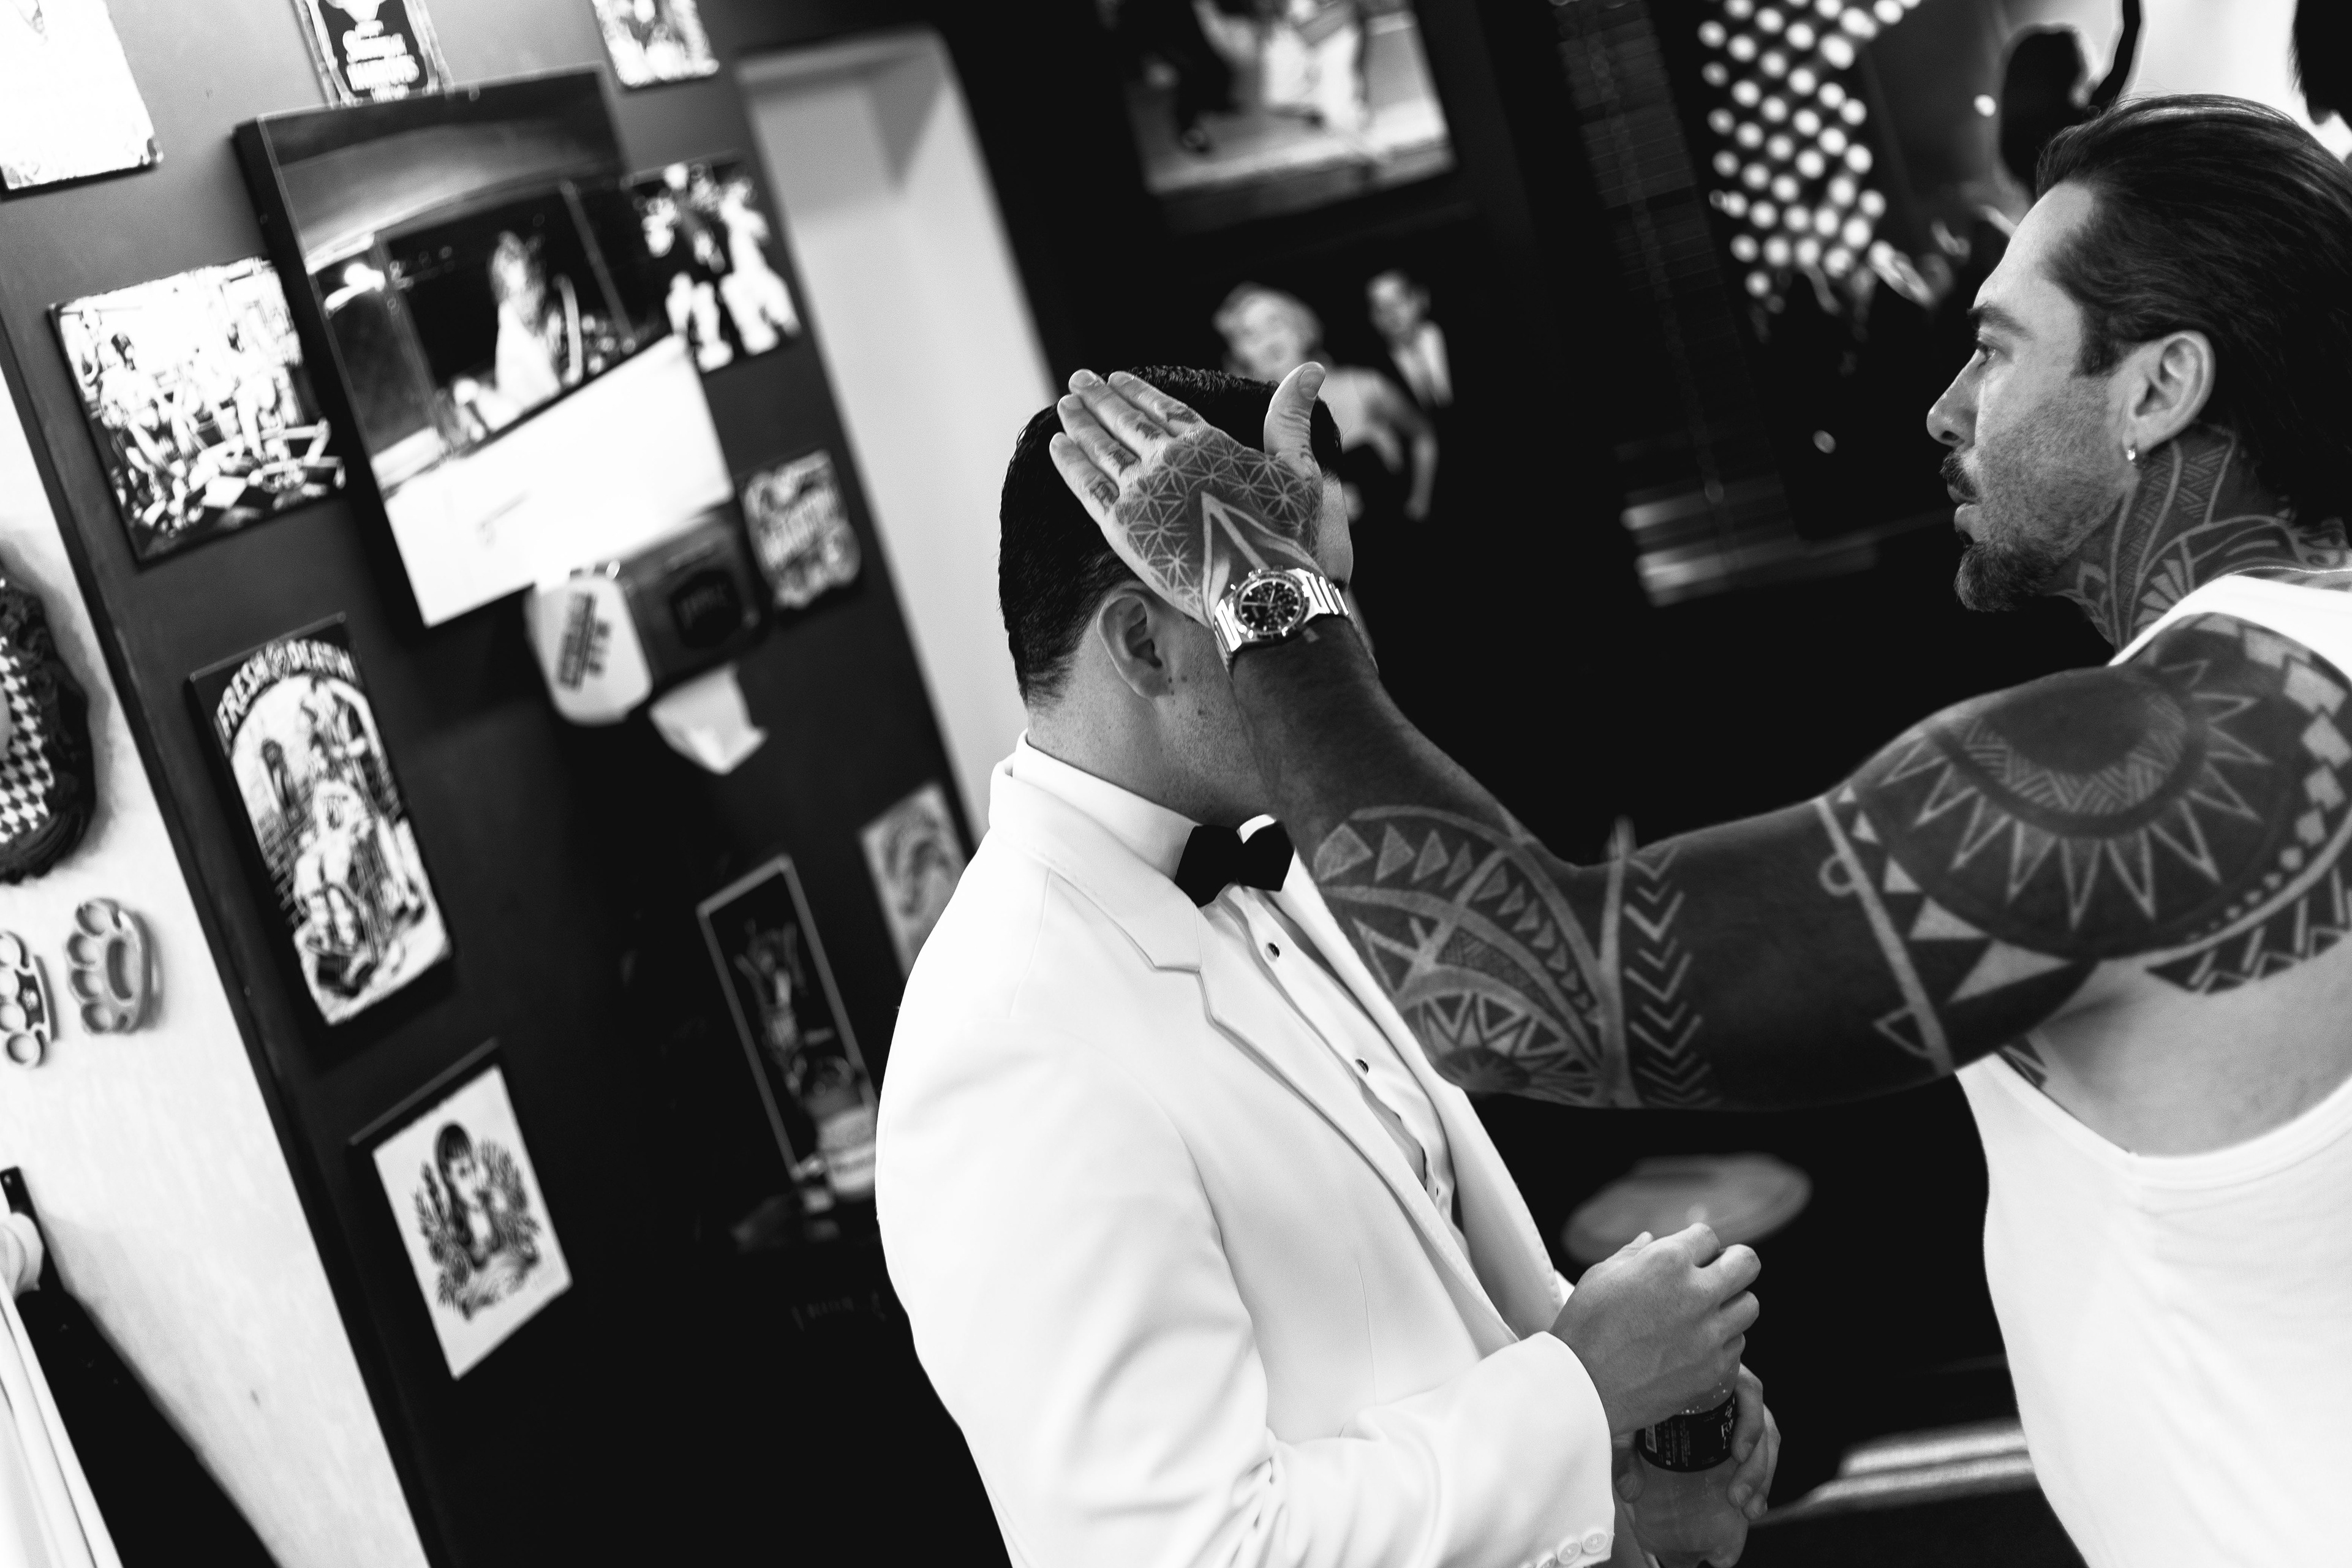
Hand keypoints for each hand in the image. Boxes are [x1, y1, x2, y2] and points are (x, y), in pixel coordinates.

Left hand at [1049, 365, 1327, 624]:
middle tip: (1079, 379)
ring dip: (1080, 422)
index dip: (1138, 391)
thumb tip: (1312, 367)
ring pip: (1102, 447)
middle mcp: (1168, 459)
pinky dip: (1070, 463)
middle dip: (1100, 397)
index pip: (1163, 408)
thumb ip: (1290, 418)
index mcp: (1206, 443)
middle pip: (1126, 420)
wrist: (1257, 588)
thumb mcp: (1298, 469)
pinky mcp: (1121, 524)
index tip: (1117, 377)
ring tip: (1064, 404)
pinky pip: (1087, 486)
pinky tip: (1057, 445)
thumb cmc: (1285, 534)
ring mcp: (1141, 490)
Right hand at [1549, 1224, 1760, 1434]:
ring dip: (1731, 1303)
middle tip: (1716, 1273)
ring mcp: (1710, 1334)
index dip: (1696, 1245)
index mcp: (1667, 1262)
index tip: (1689, 1257)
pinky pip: (1738, 1344)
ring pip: (1750, 1305)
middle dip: (1733, 1263)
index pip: (1708, 1235)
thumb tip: (1650, 1239)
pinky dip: (1723, 1340)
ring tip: (1708, 1311)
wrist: (1584, 1389)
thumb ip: (1633, 1254)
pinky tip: (1698, 1343)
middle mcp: (1697, 1294)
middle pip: (1747, 1263)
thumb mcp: (1601, 1276)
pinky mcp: (1714, 1368)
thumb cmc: (1585, 1328)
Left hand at [1613, 1368, 1777, 1567]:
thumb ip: (1625, 1447)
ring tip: (1749, 1511)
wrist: (1632, 1379)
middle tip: (1736, 1498)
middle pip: (1761, 1422)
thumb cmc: (1638, 1387)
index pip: (1748, 1390)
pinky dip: (1761, 1481)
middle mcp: (1734, 1390)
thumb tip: (1629, 1490)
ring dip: (1762, 1477)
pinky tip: (1753, 1508)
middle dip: (1756, 1465)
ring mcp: (1740, 1410)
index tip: (1737, 1454)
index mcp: (1715, 1373)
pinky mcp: (1740, 1431)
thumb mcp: (1631, 1412)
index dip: (1749, 1422)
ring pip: (1766, 1442)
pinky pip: (1761, 1453)